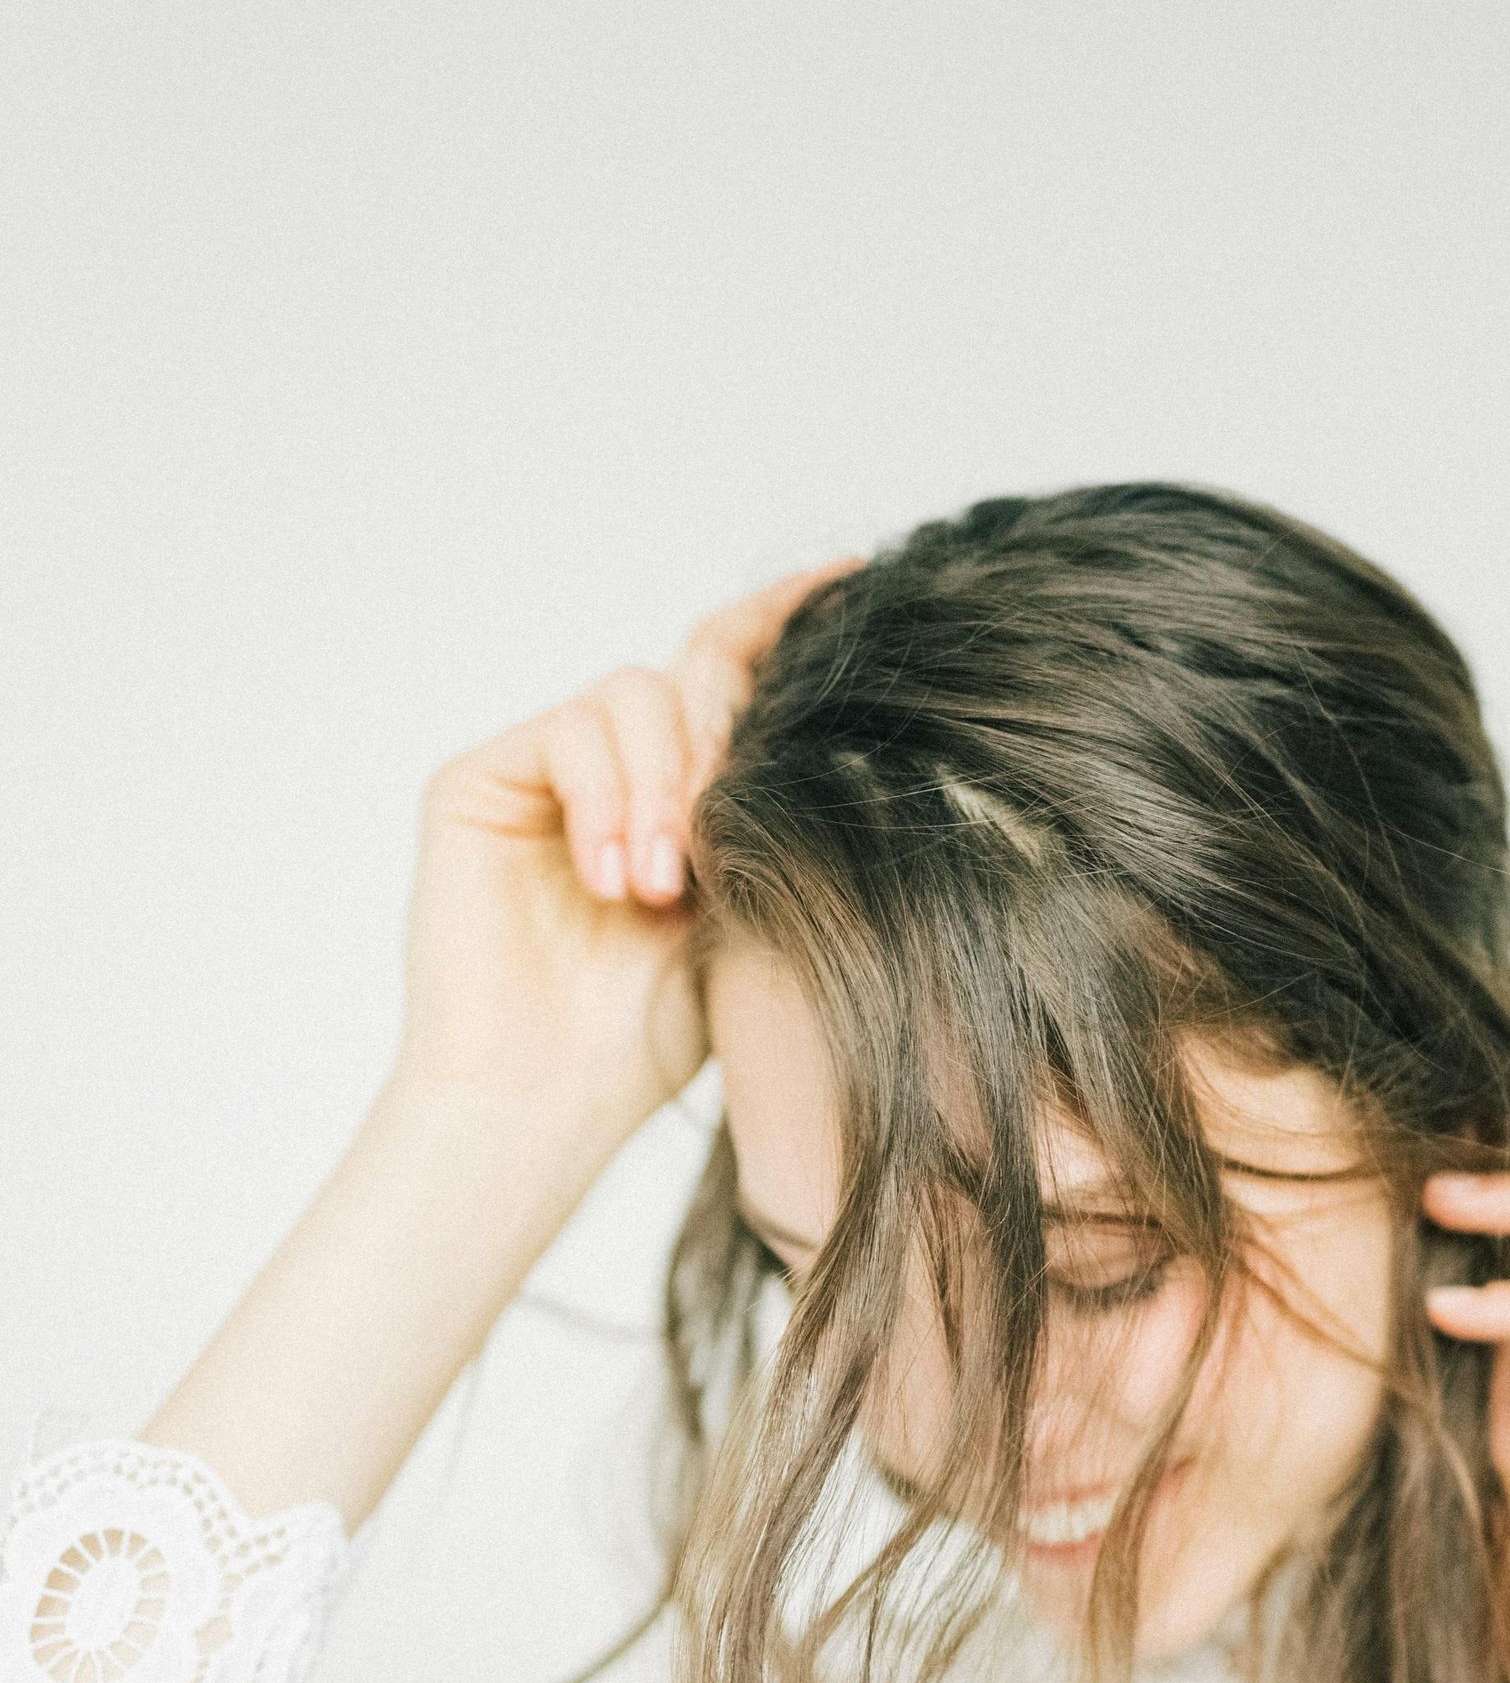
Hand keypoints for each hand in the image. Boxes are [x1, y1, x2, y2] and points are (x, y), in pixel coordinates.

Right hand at [392, 555, 861, 1148]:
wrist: (546, 1102)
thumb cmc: (649, 1035)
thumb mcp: (745, 909)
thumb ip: (765, 810)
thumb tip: (829, 720)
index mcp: (687, 792)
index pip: (735, 675)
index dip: (786, 620)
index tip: (856, 580)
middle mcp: (616, 767)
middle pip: (691, 676)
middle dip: (720, 743)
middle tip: (717, 844)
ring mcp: (547, 770)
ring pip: (632, 696)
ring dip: (661, 785)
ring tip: (659, 888)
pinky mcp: (480, 779)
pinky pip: (566, 730)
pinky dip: (602, 794)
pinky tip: (613, 879)